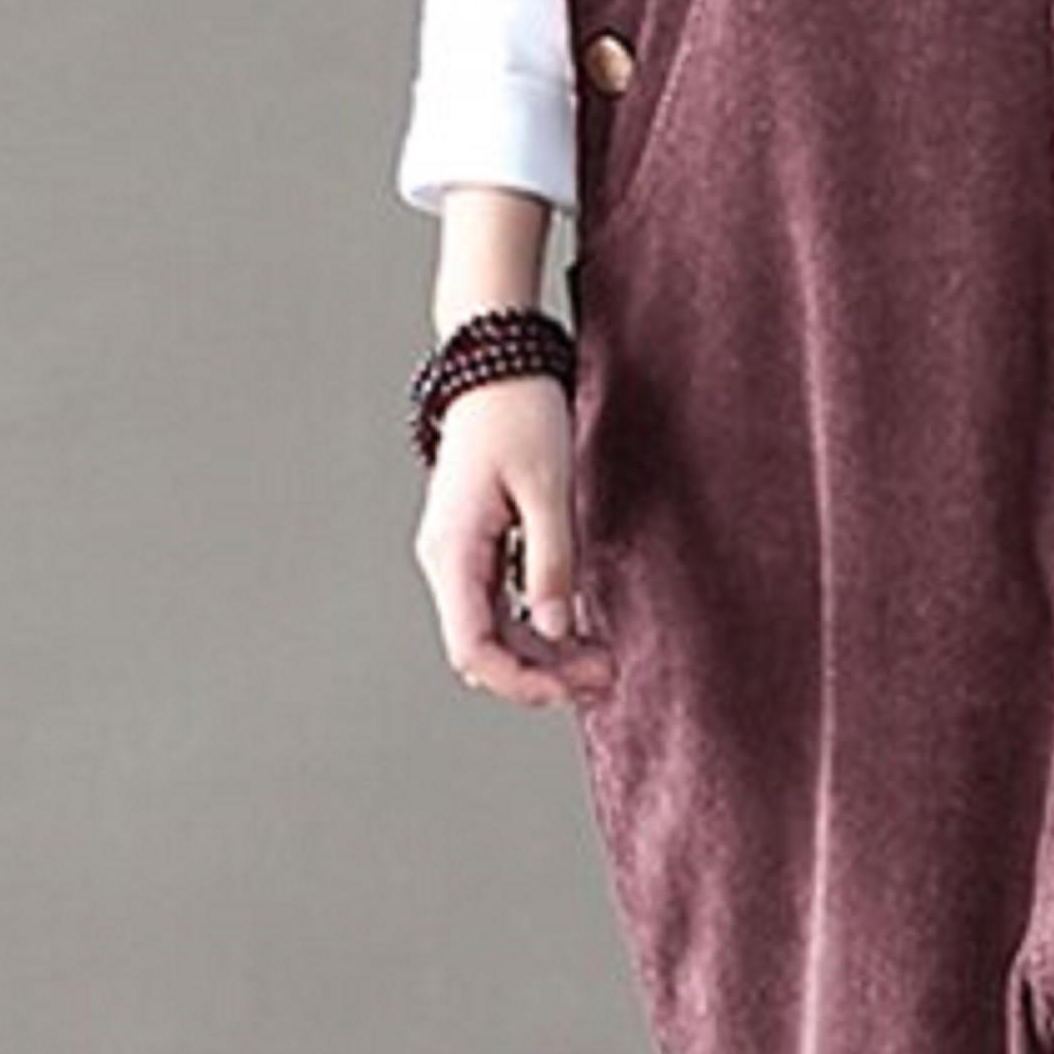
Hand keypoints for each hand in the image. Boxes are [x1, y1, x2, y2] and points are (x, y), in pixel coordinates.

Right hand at [416, 373, 613, 710]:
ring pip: (495, 630)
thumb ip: (551, 564)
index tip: (572, 689)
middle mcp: (446, 561)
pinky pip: (501, 603)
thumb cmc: (519, 415)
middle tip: (607, 675)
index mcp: (453, 552)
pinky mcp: (479, 546)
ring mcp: (460, 555)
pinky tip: (578, 627)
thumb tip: (555, 630)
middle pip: (486, 648)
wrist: (497, 364)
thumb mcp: (548, 490)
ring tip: (602, 659)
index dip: (521, 682)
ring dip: (544, 652)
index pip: (473, 649)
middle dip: (544, 672)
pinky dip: (538, 622)